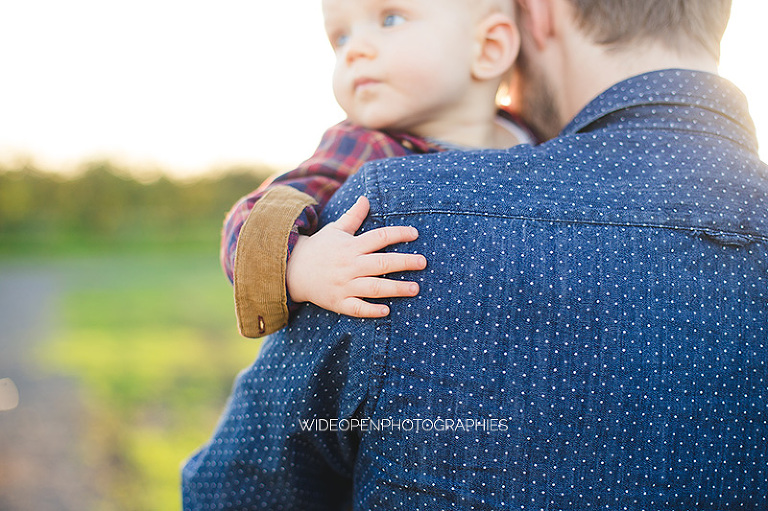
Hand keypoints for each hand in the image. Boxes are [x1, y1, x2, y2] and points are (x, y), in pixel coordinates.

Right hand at [286, 196, 426, 316]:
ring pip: (374, 287)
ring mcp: (344, 285)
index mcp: (351, 246)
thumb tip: (366, 198)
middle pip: (382, 263)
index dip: (398, 234)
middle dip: (404, 262)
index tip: (415, 233)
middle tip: (423, 262)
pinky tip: (387, 311)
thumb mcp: (335, 230)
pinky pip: (357, 308)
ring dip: (396, 288)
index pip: (379, 237)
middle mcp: (350, 265)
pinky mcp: (338, 301)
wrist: (293, 270)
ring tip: (415, 288)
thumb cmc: (320, 248)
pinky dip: (371, 310)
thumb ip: (353, 217)